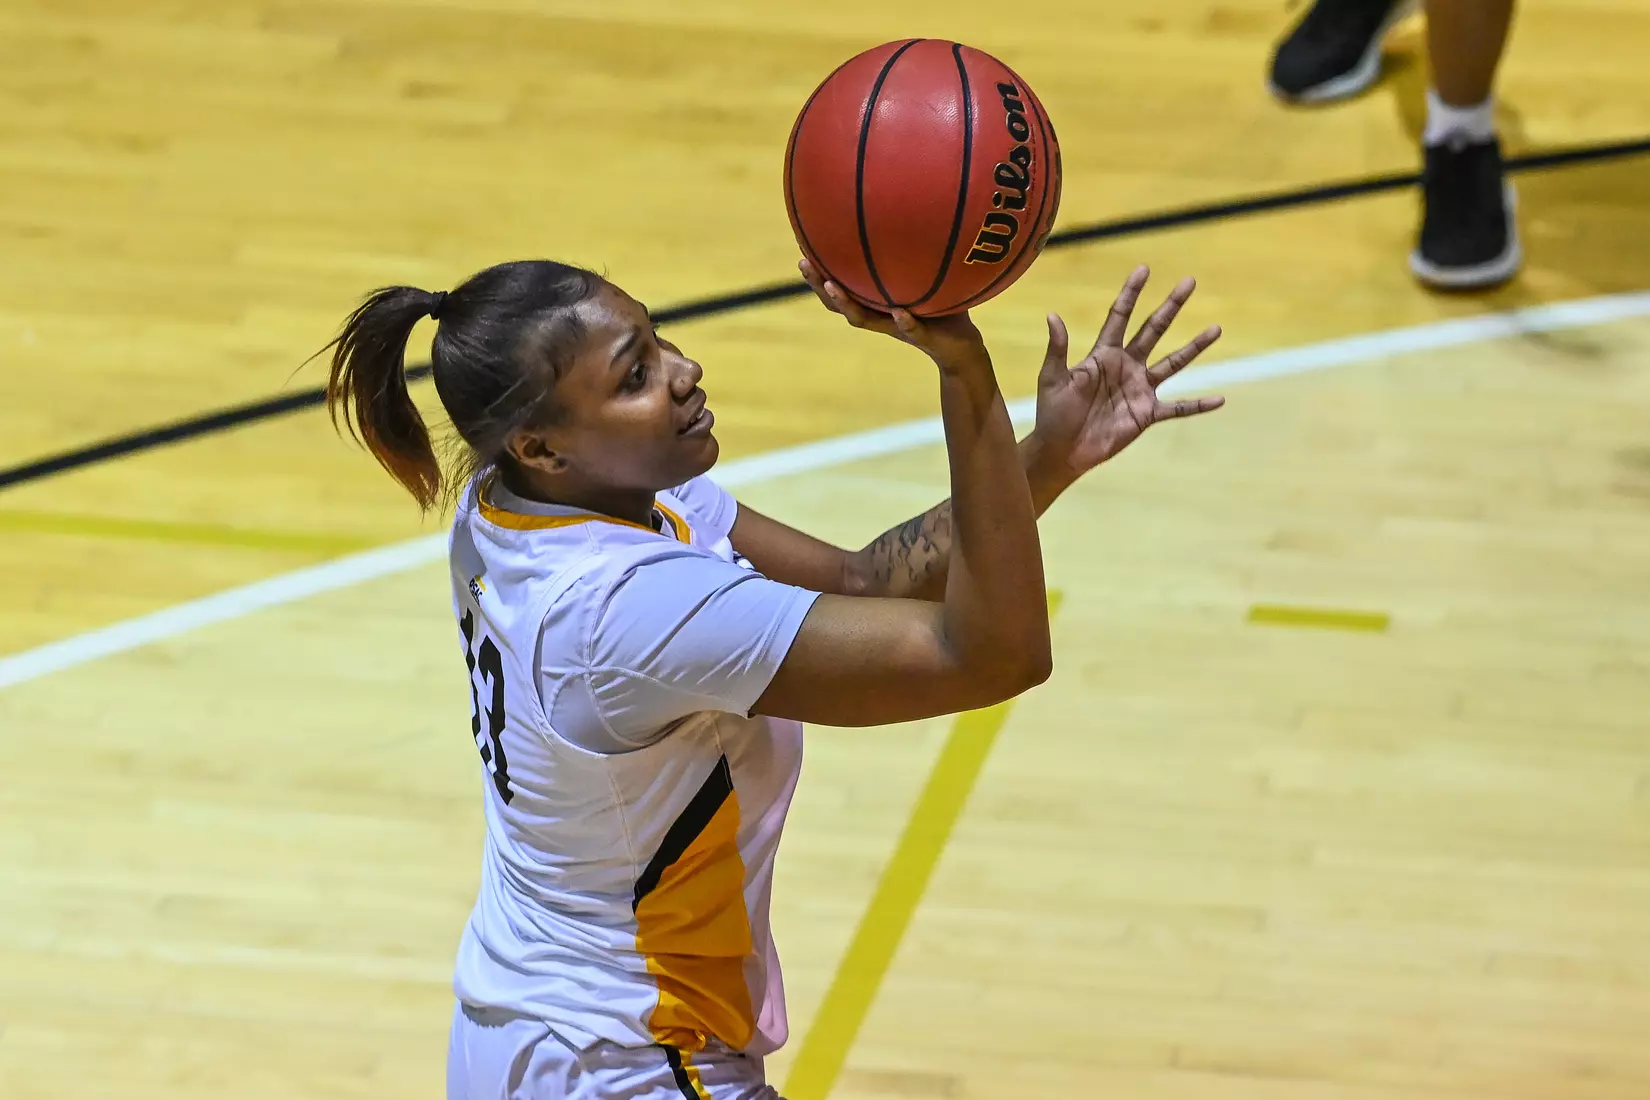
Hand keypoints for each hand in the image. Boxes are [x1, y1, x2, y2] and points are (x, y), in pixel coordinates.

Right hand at [799, 258, 986, 370]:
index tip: (802, 245)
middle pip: (837, 302)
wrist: (960, 347)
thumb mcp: (928, 274)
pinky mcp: (923, 338)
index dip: (818, 270)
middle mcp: (878, 316)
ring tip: (831, 287)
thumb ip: (917, 250)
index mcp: (874, 302)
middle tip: (802, 262)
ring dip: (845, 303)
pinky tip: (899, 312)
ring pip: (863, 319)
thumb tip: (911, 207)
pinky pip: (911, 329)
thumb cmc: (941, 307)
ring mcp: (897, 328)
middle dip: (817, 283)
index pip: (838, 286)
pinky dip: (904, 322)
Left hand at [1032, 265, 1223, 476]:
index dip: (1131, 293)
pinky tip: (1220, 399)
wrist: (1063, 450)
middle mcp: (1126, 366)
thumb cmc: (1053, 413)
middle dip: (1171, 306)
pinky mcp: (1147, 414)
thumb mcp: (1053, 378)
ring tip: (1216, 329)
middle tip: (1189, 282)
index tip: (1144, 269)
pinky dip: (1198, 405)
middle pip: (1153, 330)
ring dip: (1194, 347)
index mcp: (1103, 354)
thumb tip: (1052, 316)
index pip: (1120, 316)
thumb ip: (1058, 349)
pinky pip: (1178, 408)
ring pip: (1173, 363)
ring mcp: (1140, 389)